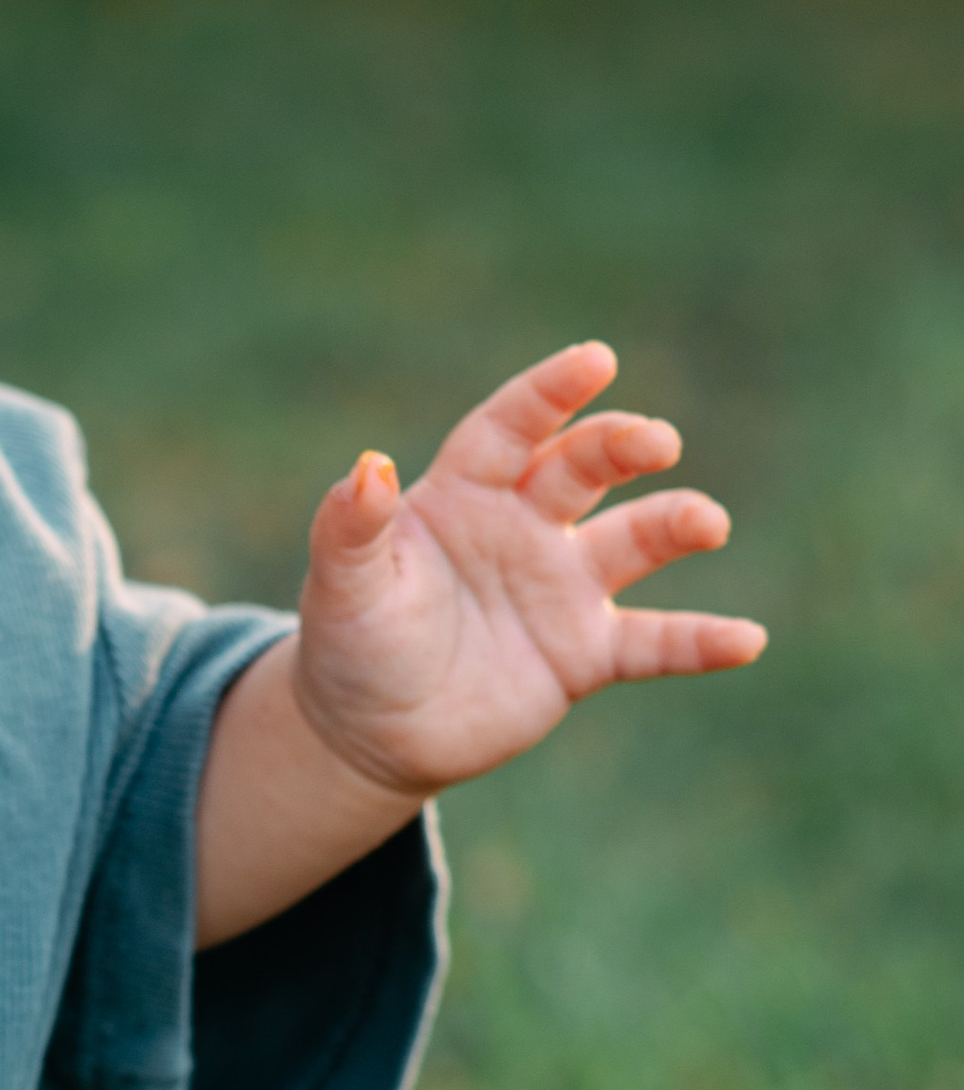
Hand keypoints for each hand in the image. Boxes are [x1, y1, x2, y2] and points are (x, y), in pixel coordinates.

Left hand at [290, 340, 765, 799]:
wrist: (370, 730)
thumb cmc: (351, 640)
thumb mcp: (342, 586)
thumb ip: (352, 527)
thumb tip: (368, 466)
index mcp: (463, 493)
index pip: (510, 428)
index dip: (550, 393)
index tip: (596, 359)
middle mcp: (523, 526)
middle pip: (583, 468)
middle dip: (621, 446)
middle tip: (657, 442)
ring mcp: (561, 587)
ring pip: (633, 542)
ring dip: (674, 525)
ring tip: (706, 523)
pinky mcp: (585, 653)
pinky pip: (654, 643)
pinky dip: (701, 642)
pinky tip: (748, 638)